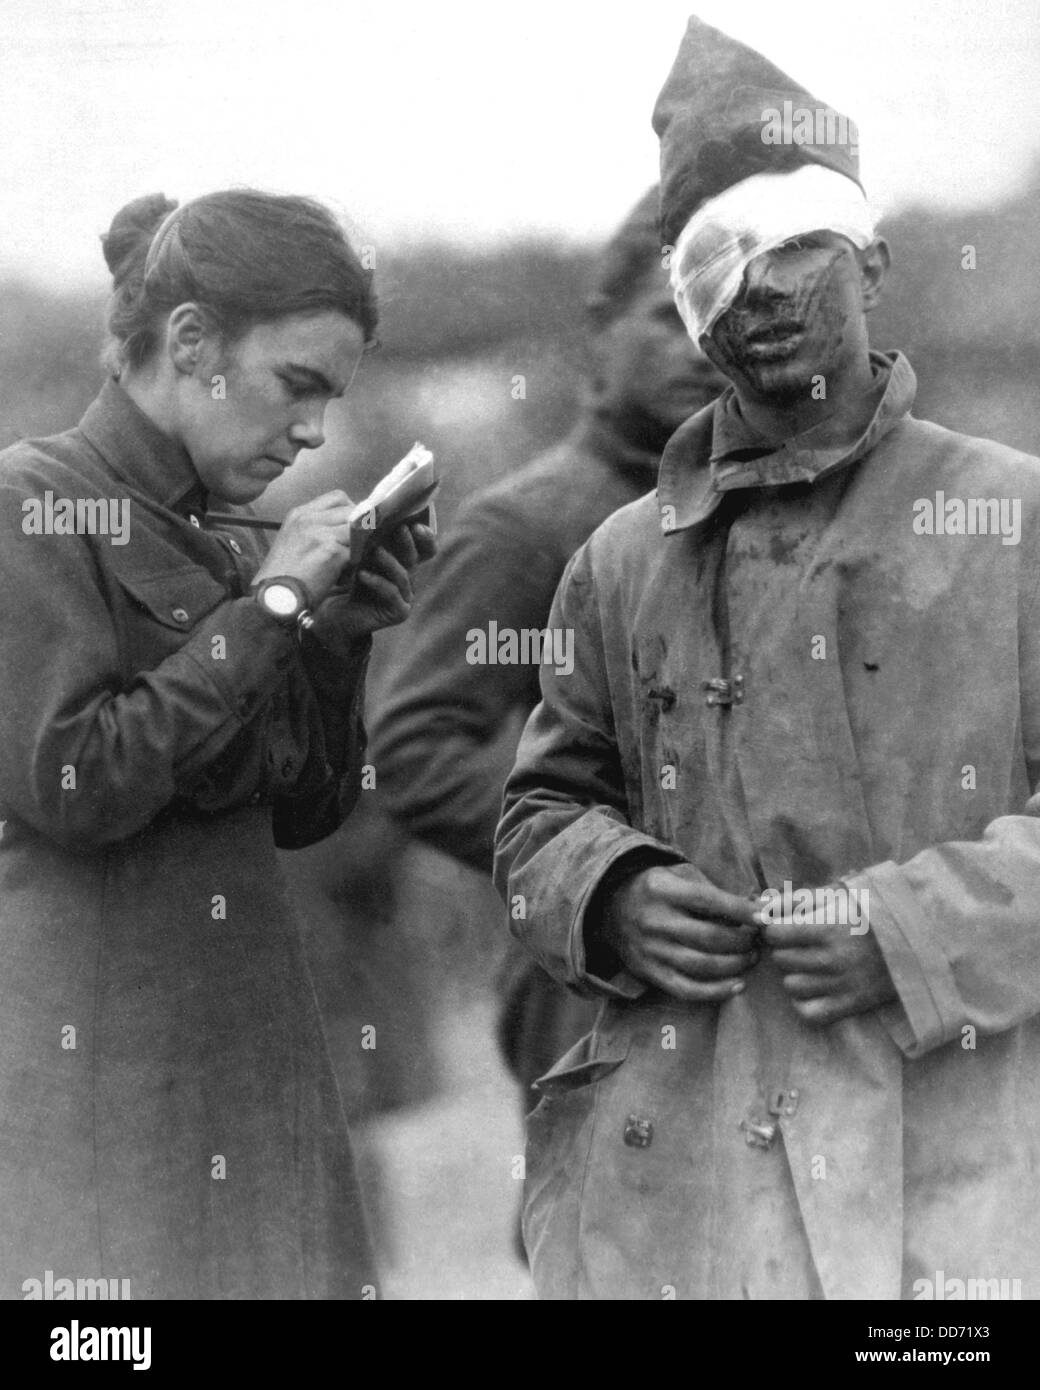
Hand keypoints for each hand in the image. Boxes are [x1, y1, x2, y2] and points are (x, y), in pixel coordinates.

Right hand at [251, 490, 355, 604]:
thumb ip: (316, 529)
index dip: (350, 510)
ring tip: (348, 561)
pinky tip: (344, 574)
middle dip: (358, 527)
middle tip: (355, 546)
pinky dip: (354, 563)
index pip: (337, 497)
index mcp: (299, 514)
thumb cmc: (283, 576)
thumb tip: (345, 527)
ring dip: (358, 545)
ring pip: (357, 529)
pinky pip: (356, 551)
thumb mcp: (292, 541)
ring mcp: (320, 533)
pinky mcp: (331, 551)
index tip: (351, 527)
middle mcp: (308, 519)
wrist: (273, 597)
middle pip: (351, 510)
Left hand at [307, 521, 435, 650]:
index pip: (424, 547)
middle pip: (416, 557)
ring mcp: (406, 596)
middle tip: (400, 529)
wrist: (335, 614)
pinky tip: (362, 575)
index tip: (416, 522)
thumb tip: (371, 510)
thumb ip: (371, 539)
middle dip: (408, 542)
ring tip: (374, 551)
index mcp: (404, 562)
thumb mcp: (359, 555)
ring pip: (404, 574)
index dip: (425, 535)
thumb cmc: (347, 581)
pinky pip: (392, 593)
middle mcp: (409, 578)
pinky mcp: (399, 611)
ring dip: (389, 561)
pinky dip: (378, 582)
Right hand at [600, 863, 760, 1001]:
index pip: (709, 900)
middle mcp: (655, 921)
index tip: (765, 917)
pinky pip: (686, 989)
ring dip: (735, 965)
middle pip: (709, 937)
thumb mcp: (678, 875)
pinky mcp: (650, 972)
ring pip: (702, 965)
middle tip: (758, 941)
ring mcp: (651, 950)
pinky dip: (716, 992)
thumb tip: (758, 904)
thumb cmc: (656, 889)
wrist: (607, 907)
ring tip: (750, 958)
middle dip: (742, 941)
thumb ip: (713, 889)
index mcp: (662, 890)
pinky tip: (738, 986)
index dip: (740, 910)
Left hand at [761, 886, 896, 1024]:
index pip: (774, 933)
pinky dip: (804, 1002)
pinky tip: (813, 987)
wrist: (915, 940)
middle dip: (784, 950)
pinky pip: (808, 1012)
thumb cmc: (869, 913)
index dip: (774, 929)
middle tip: (799, 945)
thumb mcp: (835, 895)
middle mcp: (831, 959)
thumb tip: (762, 909)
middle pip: (780, 959)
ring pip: (791, 985)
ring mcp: (841, 984)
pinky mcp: (850, 1004)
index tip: (783, 927)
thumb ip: (795, 900)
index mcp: (827, 928)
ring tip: (809, 965)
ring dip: (794, 974)